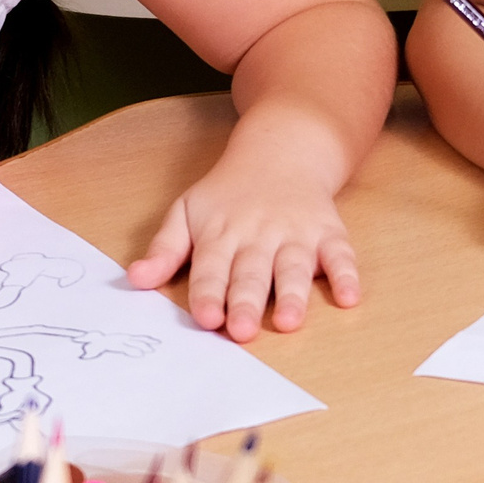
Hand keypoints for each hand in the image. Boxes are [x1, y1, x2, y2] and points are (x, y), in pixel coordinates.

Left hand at [126, 167, 360, 341]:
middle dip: (247, 301)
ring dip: (293, 293)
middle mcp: (259, 233)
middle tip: (242, 331)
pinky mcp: (328, 232)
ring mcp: (296, 232)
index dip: (209, 293)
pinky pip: (340, 253)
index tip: (207, 318)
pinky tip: (349, 297)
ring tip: (290, 321)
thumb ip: (164, 249)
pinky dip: (346, 274)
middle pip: (252, 271)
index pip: (212, 267)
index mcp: (221, 232)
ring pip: (293, 265)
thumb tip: (134, 280)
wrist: (280, 151)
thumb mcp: (187, 211)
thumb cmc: (227, 193)